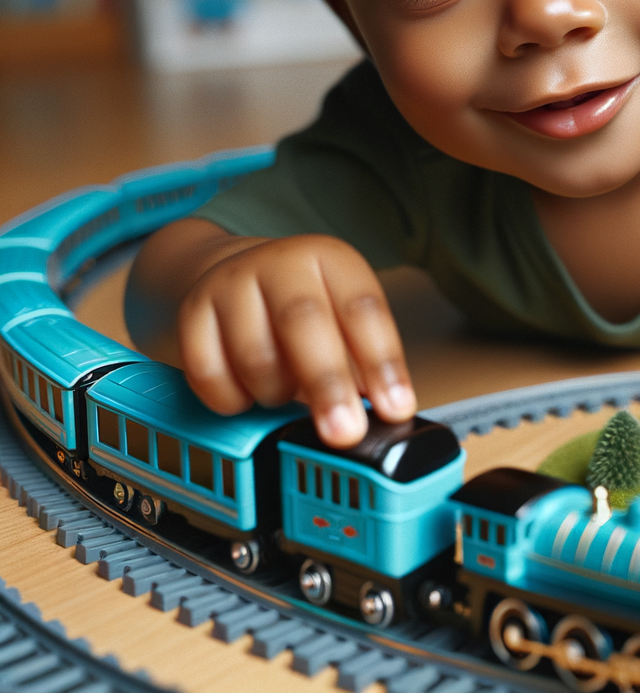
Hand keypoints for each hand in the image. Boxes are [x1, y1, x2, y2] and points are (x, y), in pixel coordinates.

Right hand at [177, 234, 414, 446]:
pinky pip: (210, 374)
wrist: (234, 273)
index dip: (382, 361)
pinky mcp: (191, 312)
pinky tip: (247, 393)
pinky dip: (233, 400)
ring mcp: (231, 283)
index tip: (395, 408)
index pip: (363, 308)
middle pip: (304, 322)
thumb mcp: (342, 317)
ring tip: (286, 392)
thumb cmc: (303, 305)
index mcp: (330, 259)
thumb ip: (361, 362)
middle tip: (345, 433)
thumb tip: (383, 414)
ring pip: (256, 355)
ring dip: (276, 392)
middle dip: (328, 384)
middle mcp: (280, 262)